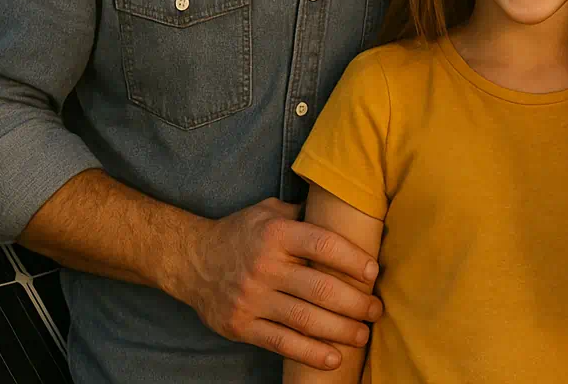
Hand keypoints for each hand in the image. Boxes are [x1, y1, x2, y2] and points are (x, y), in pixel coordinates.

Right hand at [179, 197, 382, 369]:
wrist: (191, 260)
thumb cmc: (241, 234)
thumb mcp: (268, 211)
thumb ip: (303, 212)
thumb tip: (344, 208)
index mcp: (275, 234)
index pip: (323, 245)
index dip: (353, 259)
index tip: (373, 273)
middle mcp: (264, 266)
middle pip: (321, 289)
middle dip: (356, 303)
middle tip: (376, 310)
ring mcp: (252, 299)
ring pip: (306, 320)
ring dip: (341, 330)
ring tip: (363, 335)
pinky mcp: (242, 326)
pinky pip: (282, 343)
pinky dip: (311, 354)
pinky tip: (334, 359)